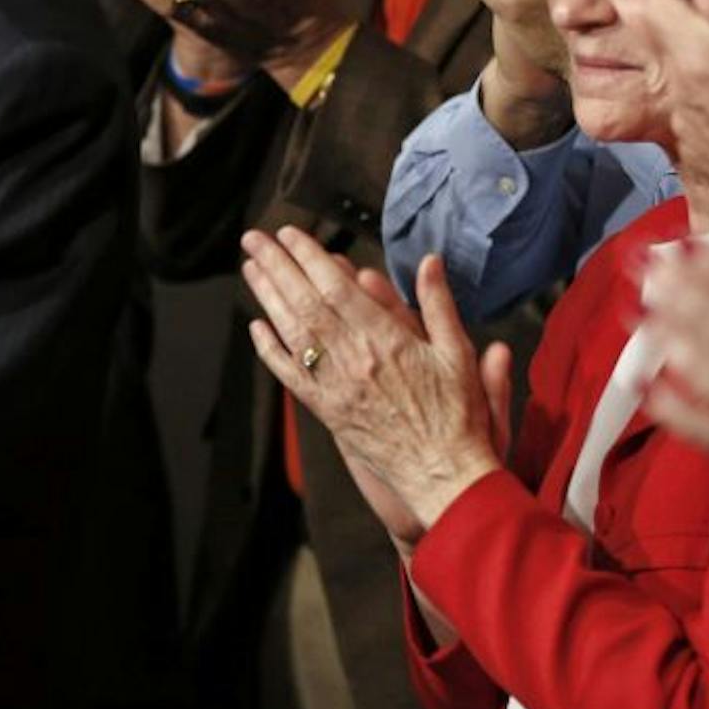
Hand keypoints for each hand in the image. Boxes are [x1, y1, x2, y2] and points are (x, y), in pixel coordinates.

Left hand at [240, 230, 505, 540]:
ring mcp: (335, 384)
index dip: (308, 257)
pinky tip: (256, 327)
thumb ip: (438, 305)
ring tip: (250, 269)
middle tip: (254, 239)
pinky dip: (269, 349)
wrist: (442, 473)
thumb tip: (429, 262)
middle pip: (304, 301)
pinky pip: (289, 374)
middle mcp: (353, 358)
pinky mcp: (325, 409)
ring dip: (267, 297)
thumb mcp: (458, 354)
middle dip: (276, 266)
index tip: (290, 234)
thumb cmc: (457, 415)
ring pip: (291, 331)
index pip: (335, 287)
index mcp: (385, 339)